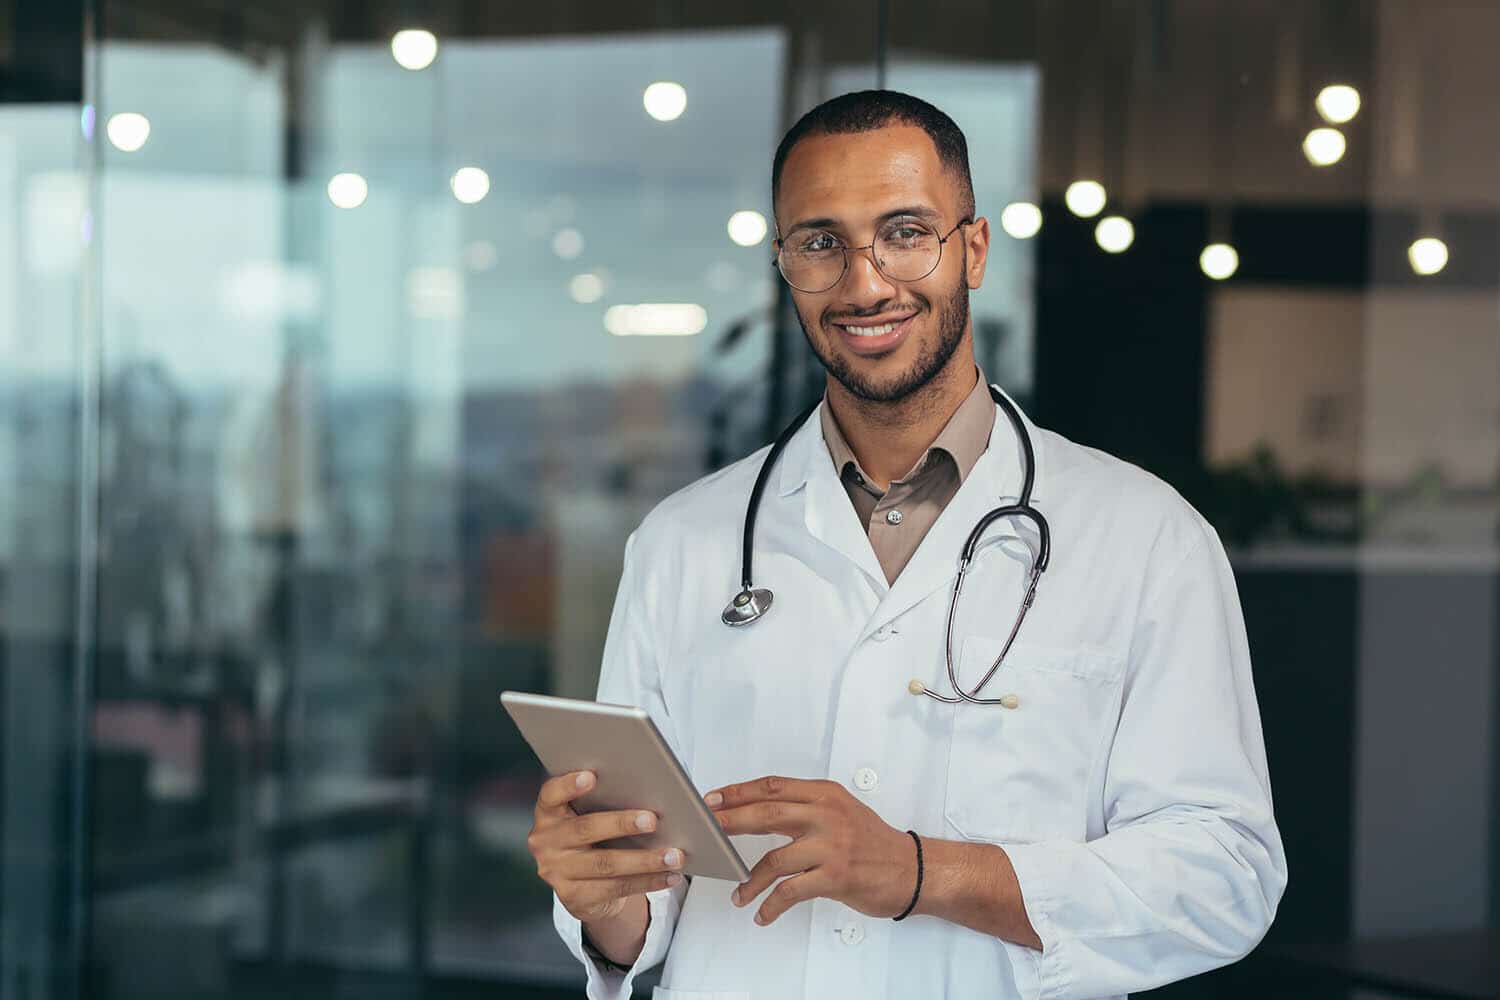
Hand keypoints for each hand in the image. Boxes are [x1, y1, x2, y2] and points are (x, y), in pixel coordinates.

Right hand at [527, 770, 685, 923]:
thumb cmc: (594, 838)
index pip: (551, 794)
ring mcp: (557, 872)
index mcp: (549, 813)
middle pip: (586, 829)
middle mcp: (546, 842)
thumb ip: (604, 802)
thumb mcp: (589, 817)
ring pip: (606, 864)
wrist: (582, 887)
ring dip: (645, 860)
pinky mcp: (574, 898)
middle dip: (622, 824)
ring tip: (674, 855)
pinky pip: (616, 888)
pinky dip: (648, 882)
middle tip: (652, 820)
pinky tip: (670, 875)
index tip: (592, 776)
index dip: (569, 785)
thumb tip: (651, 792)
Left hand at [706, 775, 916, 925]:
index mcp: (825, 795)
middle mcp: (827, 815)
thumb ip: (804, 808)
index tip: (713, 799)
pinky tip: (763, 913)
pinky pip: (790, 892)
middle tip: (708, 832)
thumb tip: (756, 811)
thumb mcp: (841, 810)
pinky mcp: (835, 876)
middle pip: (766, 814)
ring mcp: (831, 846)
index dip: (738, 792)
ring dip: (749, 881)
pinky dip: (771, 905)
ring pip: (773, 860)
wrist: (911, 869)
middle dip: (730, 822)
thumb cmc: (873, 842)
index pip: (773, 787)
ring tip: (738, 894)